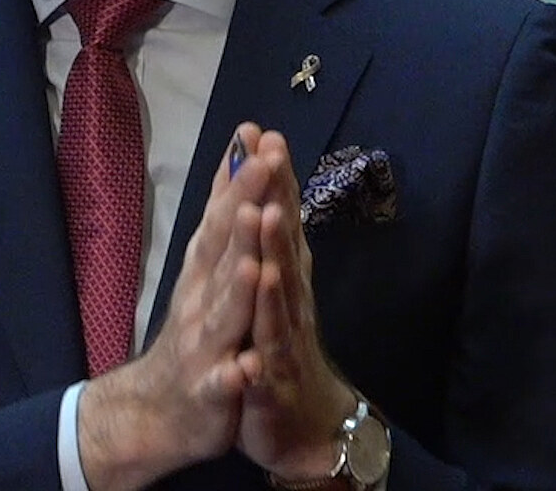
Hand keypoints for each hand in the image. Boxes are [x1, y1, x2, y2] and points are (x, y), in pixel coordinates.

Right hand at [77, 122, 269, 490]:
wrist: (158, 407)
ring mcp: (204, 344)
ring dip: (236, 286)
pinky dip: (234, 373)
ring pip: (224, 312)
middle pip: (224, 251)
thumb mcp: (206, 264)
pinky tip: (245, 367)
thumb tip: (239, 153)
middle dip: (243, 211)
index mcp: (206, 269)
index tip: (260, 139)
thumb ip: (224, 211)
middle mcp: (201, 298)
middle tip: (263, 170)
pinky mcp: (211, 390)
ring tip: (253, 261)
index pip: (226, 216)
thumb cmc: (193, 329)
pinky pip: (224, 382)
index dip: (243, 180)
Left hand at [234, 128, 358, 481]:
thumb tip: (268, 183)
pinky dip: (260, 353)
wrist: (302, 423)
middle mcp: (289, 299)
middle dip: (277, 197)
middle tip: (272, 153)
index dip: (273, 176)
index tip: (262, 131)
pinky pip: (266, 366)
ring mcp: (284, 340)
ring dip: (274, 257)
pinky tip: (254, 342)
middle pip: (284, 242)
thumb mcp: (271, 283)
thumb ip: (270, 237)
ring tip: (267, 218)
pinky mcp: (272, 384)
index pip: (278, 216)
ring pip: (279, 296)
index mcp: (283, 273)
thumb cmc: (280, 344)